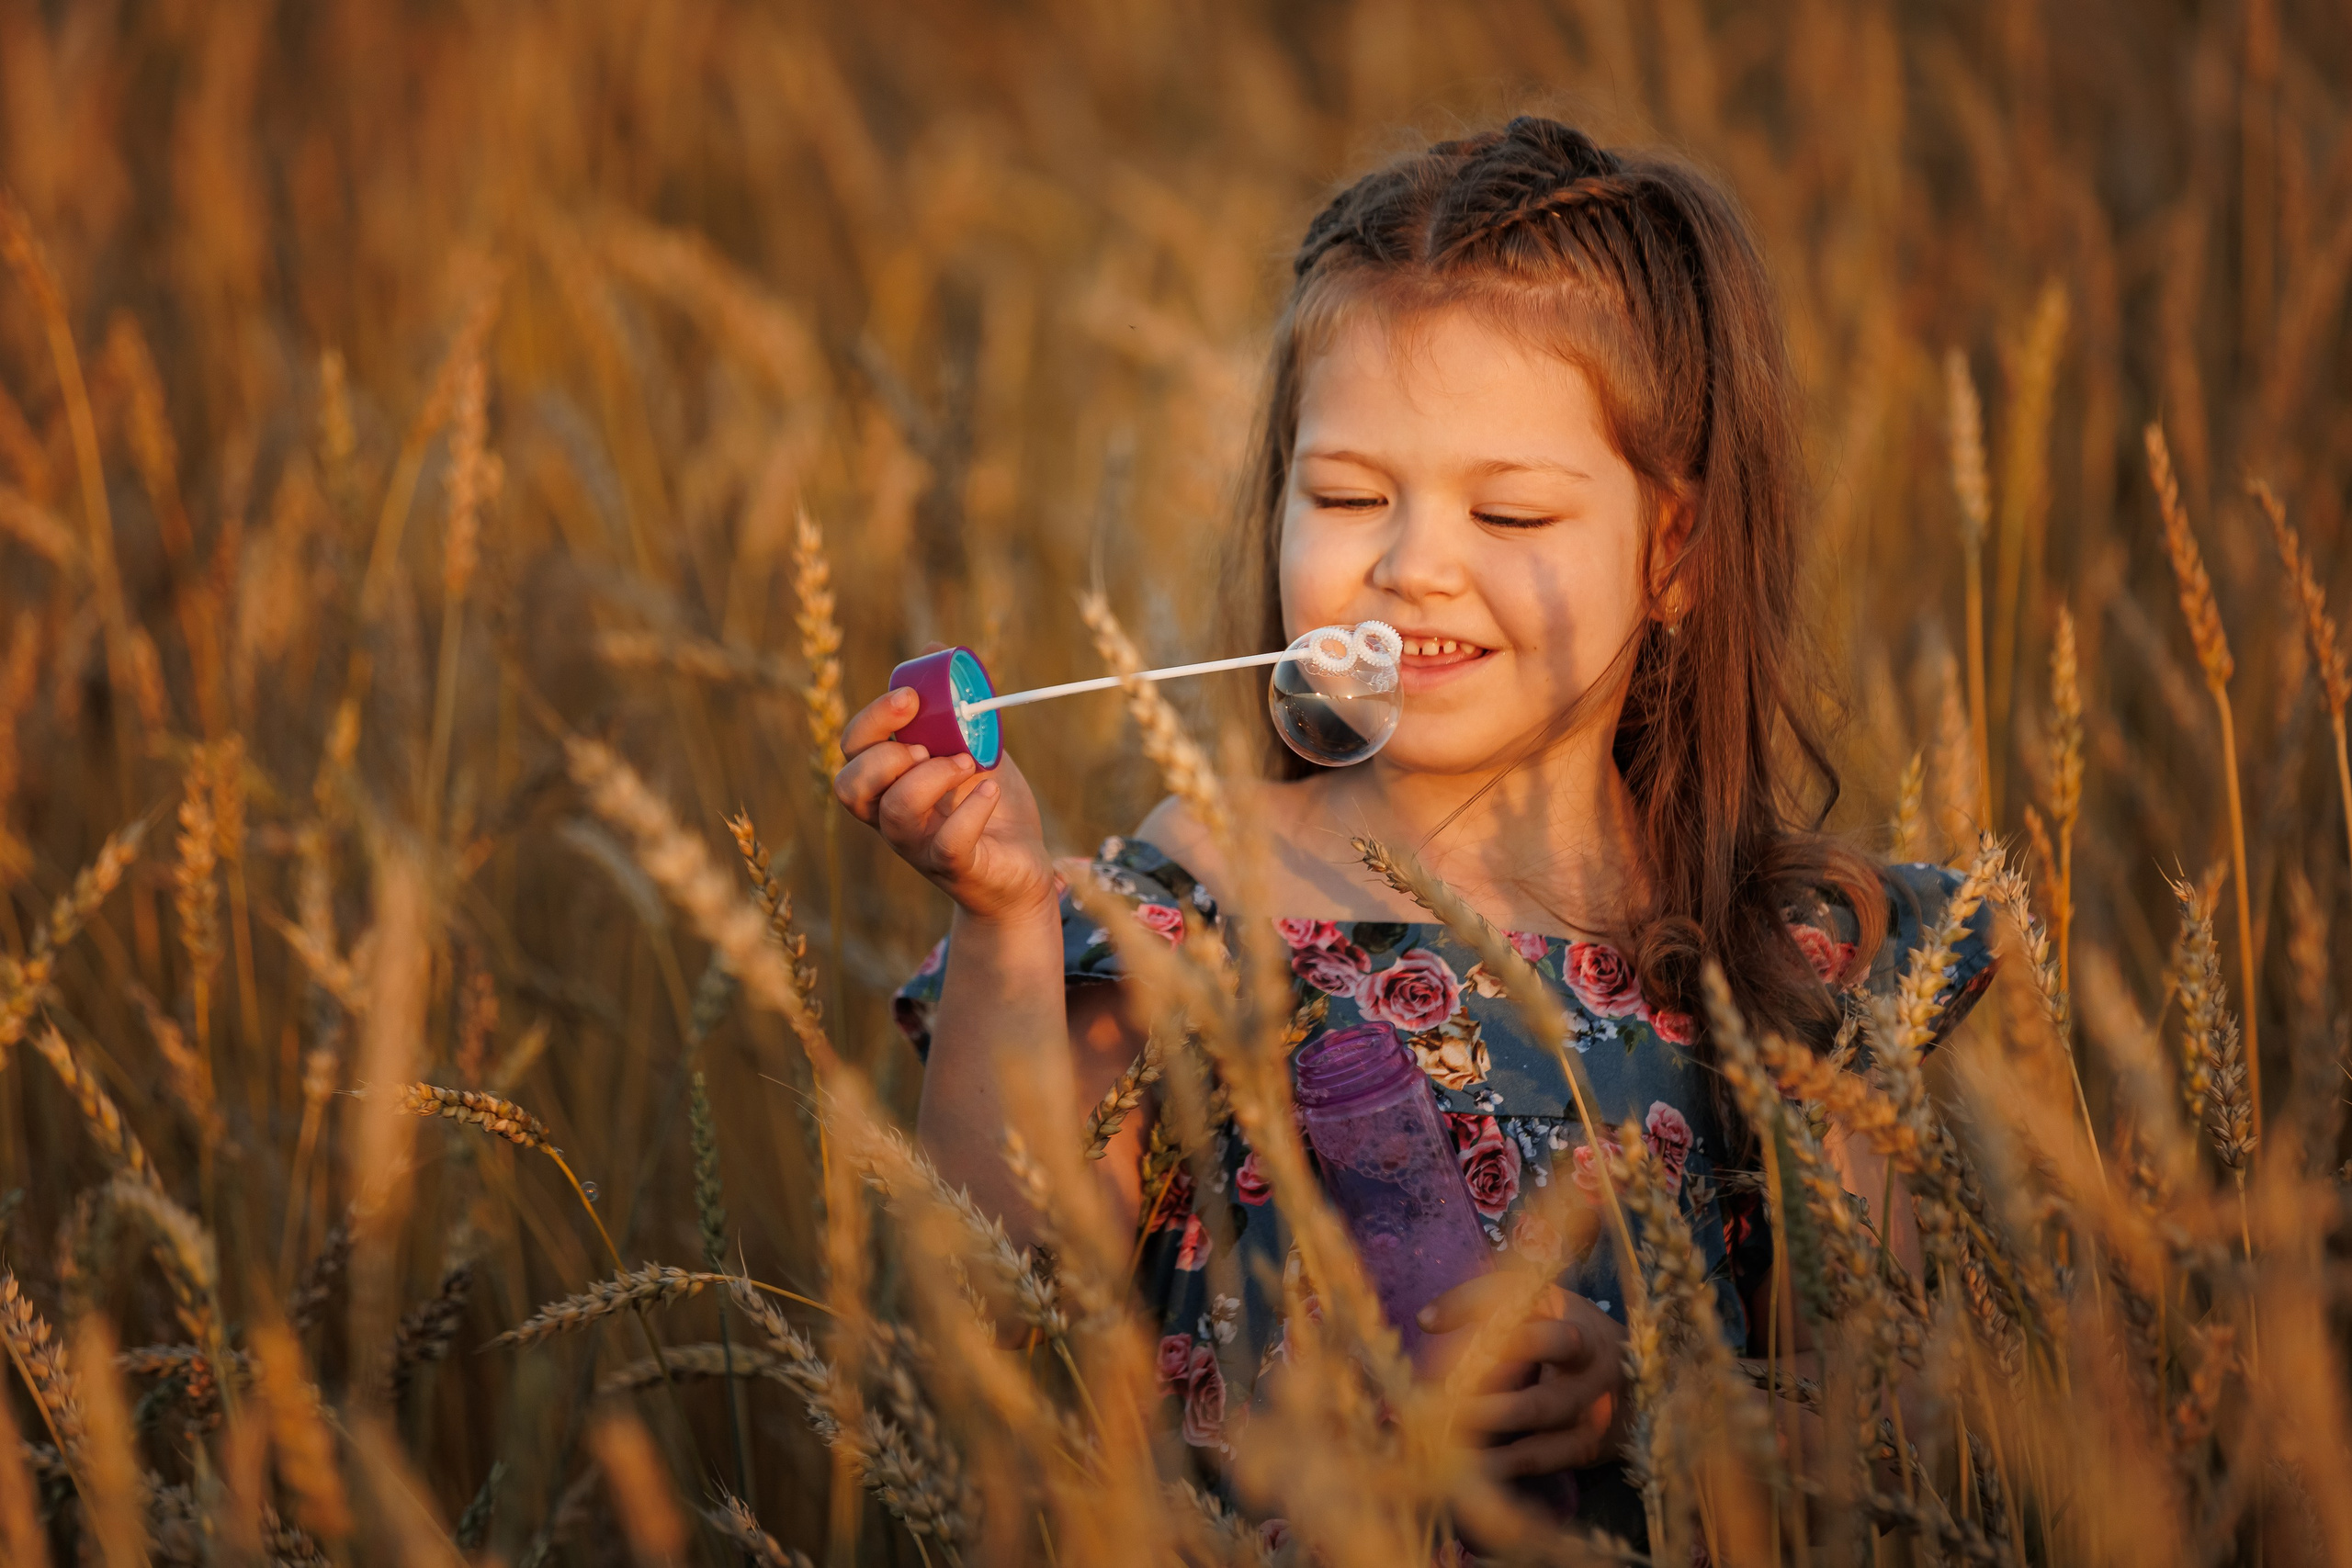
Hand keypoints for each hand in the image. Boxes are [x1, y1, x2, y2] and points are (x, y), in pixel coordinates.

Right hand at [833, 683, 1057, 922]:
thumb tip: (934, 650)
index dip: (871, 722)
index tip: (910, 698)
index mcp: (887, 783)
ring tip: (968, 762)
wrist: (1021, 867)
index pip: (852, 751)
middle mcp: (890, 818)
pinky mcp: (954, 867)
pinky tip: (990, 791)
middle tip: (925, 740)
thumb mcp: (970, 746)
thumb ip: (951, 707)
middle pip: (851, 786)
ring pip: (895, 812)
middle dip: (883, 753)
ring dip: (930, 777)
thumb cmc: (986, 803)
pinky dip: (969, 811)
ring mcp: (917, 846)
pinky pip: (947, 843)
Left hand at [1418, 1273, 1629, 1477]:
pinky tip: (1467, 1461)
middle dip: (1485, 1365)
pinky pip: (1543, 1456)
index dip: (1474, 1306)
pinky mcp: (1588, 1443)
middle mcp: (1587, 1354)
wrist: (1635, 1386)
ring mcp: (1592, 1401)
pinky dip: (1502, 1460)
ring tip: (1442, 1420)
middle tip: (1439, 1379)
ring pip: (1539, 1408)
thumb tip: (1425, 1321)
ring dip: (1486, 1415)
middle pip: (1539, 1345)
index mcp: (1569, 1312)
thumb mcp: (1536, 1308)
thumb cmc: (1566, 1337)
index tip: (1427, 1322)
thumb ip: (1480, 1304)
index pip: (1523, 1300)